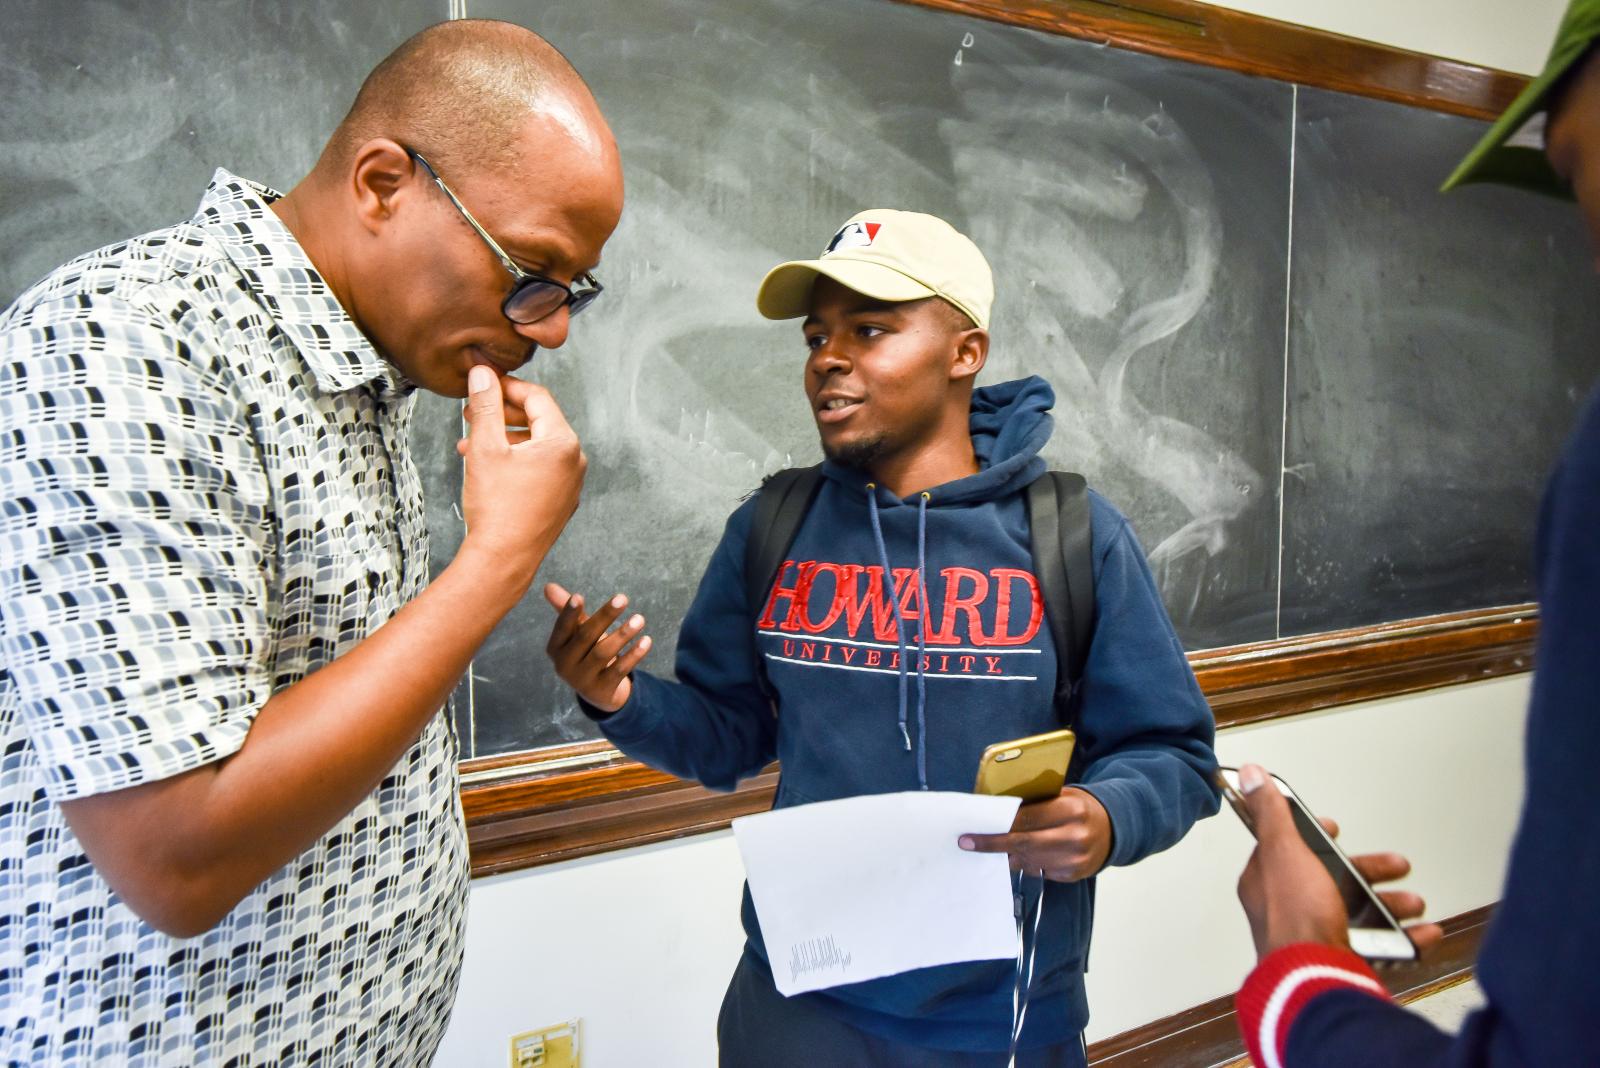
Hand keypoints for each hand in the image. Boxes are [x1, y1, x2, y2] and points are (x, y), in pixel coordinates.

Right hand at [457, 368, 584, 579]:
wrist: (502, 560)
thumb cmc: (496, 506)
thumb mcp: (486, 447)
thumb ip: (486, 405)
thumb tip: (483, 373)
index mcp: (563, 443)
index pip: (537, 398)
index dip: (507, 387)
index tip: (482, 384)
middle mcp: (575, 462)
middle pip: (539, 422)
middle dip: (503, 414)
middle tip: (473, 411)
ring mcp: (570, 485)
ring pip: (536, 448)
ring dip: (504, 439)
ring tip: (470, 442)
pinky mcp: (560, 503)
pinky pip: (540, 471)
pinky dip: (516, 462)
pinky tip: (487, 466)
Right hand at [543, 582, 653, 712]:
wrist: (597, 691)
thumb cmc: (585, 652)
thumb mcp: (577, 633)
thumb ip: (568, 611)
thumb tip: (549, 586)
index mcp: (555, 648)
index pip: (562, 628)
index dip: (569, 613)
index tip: (579, 596)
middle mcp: (564, 665)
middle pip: (585, 637)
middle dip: (604, 616)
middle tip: (623, 598)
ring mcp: (582, 680)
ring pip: (603, 653)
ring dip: (622, 635)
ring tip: (639, 619)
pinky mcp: (602, 690)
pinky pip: (619, 670)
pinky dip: (633, 655)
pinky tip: (646, 640)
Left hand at [958, 787, 1112, 881]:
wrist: (1113, 829)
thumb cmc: (1080, 808)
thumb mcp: (1063, 796)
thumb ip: (1036, 803)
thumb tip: (997, 811)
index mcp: (1071, 809)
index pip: (1026, 818)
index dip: (998, 825)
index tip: (973, 830)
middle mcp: (1074, 836)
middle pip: (1024, 843)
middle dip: (992, 844)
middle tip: (967, 843)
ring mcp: (1074, 859)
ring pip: (1028, 860)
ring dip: (1006, 855)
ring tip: (988, 849)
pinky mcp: (1072, 875)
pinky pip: (1038, 870)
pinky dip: (1024, 863)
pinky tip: (1016, 856)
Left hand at [1235, 763, 1444, 959]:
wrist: (1315, 979)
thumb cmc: (1296, 917)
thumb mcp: (1284, 851)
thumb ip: (1272, 814)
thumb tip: (1250, 775)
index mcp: (1268, 881)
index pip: (1287, 848)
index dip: (1314, 835)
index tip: (1334, 828)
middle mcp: (1288, 909)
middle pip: (1332, 879)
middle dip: (1369, 870)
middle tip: (1396, 865)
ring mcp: (1315, 936)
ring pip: (1358, 912)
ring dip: (1391, 904)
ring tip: (1413, 904)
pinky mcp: (1341, 961)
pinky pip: (1379, 945)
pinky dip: (1404, 938)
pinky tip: (1423, 933)